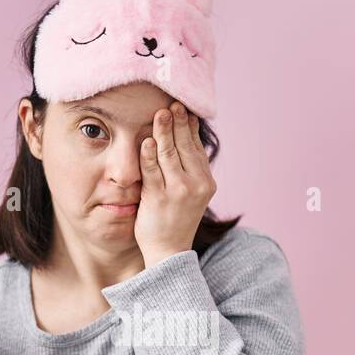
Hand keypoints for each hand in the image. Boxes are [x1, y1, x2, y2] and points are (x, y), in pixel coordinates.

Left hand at [135, 101, 216, 266]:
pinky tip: (147, 140)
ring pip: (169, 153)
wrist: (168, 251)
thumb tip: (185, 136)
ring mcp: (178, 191)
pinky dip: (149, 153)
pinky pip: (152, 170)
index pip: (196, 147)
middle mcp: (196, 185)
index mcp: (206, 182)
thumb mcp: (191, 193)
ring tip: (160, 113)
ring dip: (164, 130)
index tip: (184, 108)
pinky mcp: (159, 197)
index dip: (190, 127)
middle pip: (185, 145)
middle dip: (178, 122)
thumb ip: (189, 168)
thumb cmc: (176, 219)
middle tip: (171, 104)